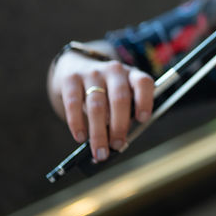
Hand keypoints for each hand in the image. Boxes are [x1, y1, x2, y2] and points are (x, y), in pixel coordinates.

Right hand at [48, 46, 153, 161]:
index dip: (145, 101)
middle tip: (117, 146)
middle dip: (119, 126)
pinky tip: (80, 137)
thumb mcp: (121, 94)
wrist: (77, 65)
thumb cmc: (106, 89)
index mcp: (132, 74)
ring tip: (100, 151)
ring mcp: (92, 73)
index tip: (143, 120)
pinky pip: (73, 103)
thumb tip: (120, 142)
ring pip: (97, 105)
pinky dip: (77, 123)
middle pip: (119, 99)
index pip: (143, 83)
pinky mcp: (71, 79)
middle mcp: (114, 71)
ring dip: (98, 133)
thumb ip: (125, 113)